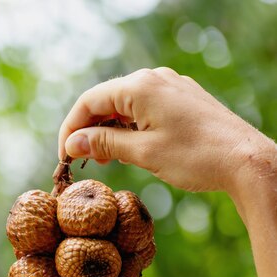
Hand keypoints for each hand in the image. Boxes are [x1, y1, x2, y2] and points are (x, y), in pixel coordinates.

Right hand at [57, 67, 275, 193]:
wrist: (247, 161)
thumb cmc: (197, 156)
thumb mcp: (143, 153)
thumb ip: (103, 144)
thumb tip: (71, 144)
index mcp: (140, 87)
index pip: (89, 102)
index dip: (70, 129)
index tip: (64, 155)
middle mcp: (153, 79)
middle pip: (104, 101)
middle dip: (88, 130)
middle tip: (83, 161)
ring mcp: (169, 87)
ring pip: (123, 105)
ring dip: (107, 130)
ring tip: (103, 159)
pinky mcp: (180, 99)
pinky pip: (142, 108)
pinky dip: (127, 127)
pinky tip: (126, 149)